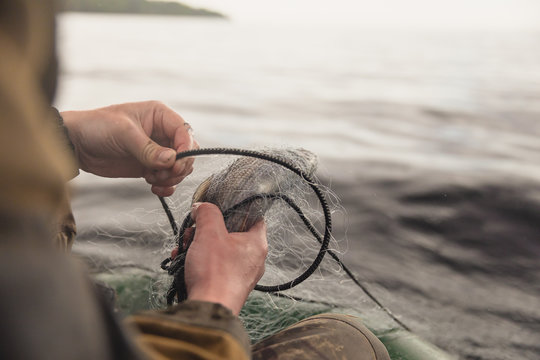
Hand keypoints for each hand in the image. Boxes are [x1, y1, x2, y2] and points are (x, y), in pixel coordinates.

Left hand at [61, 101, 197, 195]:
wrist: (76, 144)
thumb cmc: (97, 127)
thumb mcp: (123, 134)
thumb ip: (148, 149)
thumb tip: (171, 160)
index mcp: (160, 116)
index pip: (184, 132)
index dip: (185, 148)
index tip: (177, 163)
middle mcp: (162, 132)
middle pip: (186, 152)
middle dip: (179, 166)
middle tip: (163, 174)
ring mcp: (157, 151)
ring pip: (179, 167)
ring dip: (171, 177)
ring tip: (152, 179)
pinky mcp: (149, 166)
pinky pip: (167, 178)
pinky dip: (166, 186)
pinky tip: (154, 187)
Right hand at [184, 203, 267, 314]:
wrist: (208, 308)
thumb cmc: (214, 273)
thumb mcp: (209, 232)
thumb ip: (207, 213)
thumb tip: (202, 207)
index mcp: (257, 243)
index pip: (255, 217)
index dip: (238, 209)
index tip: (220, 207)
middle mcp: (254, 259)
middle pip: (231, 233)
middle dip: (207, 230)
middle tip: (193, 231)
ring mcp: (241, 274)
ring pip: (220, 250)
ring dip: (199, 245)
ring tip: (184, 247)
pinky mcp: (228, 286)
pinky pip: (214, 266)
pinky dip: (199, 261)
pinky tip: (183, 261)